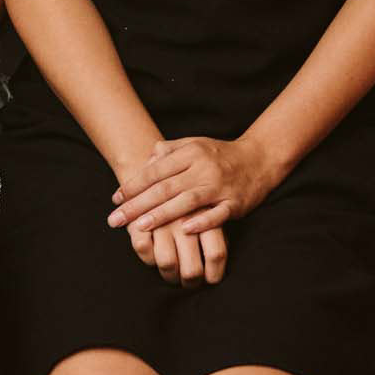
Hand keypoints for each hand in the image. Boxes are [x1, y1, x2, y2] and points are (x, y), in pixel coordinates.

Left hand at [108, 134, 277, 287]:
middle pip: (165, 188)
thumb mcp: (194, 144)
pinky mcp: (235, 203)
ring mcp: (220, 186)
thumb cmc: (220, 155)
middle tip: (115, 219)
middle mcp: (203, 168)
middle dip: (138, 205)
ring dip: (162, 214)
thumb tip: (146, 159)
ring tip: (140, 226)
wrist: (260, 159)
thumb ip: (169, 151)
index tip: (115, 199)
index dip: (134, 185)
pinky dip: (202, 222)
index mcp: (191, 153)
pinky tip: (185, 230)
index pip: (156, 170)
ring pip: (187, 201)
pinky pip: (217, 215)